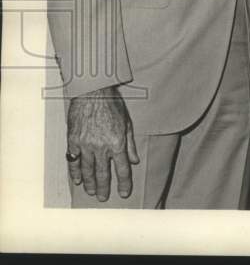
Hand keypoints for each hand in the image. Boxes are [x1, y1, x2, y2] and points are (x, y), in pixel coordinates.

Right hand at [66, 85, 139, 200]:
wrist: (93, 93)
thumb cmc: (113, 105)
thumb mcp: (127, 123)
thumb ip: (130, 144)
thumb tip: (135, 160)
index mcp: (117, 143)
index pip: (122, 168)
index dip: (123, 183)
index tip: (123, 193)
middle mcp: (101, 147)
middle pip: (103, 173)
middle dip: (104, 187)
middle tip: (103, 198)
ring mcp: (86, 145)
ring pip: (87, 170)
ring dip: (89, 183)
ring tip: (91, 192)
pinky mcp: (73, 141)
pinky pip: (74, 160)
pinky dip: (75, 171)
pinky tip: (77, 179)